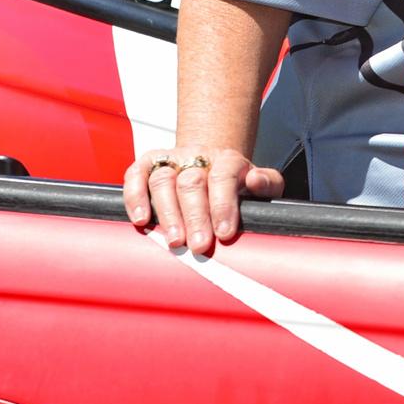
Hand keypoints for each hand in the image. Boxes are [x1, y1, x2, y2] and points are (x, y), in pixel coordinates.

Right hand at [122, 148, 284, 257]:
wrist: (210, 162)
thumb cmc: (236, 183)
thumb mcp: (262, 182)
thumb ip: (268, 183)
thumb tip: (256, 181)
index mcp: (228, 161)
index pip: (224, 177)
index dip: (223, 205)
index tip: (224, 233)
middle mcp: (197, 157)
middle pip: (191, 183)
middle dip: (196, 217)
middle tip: (199, 246)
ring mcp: (171, 160)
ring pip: (163, 181)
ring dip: (167, 213)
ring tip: (174, 241)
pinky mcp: (148, 163)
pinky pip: (135, 175)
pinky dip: (135, 197)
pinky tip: (141, 220)